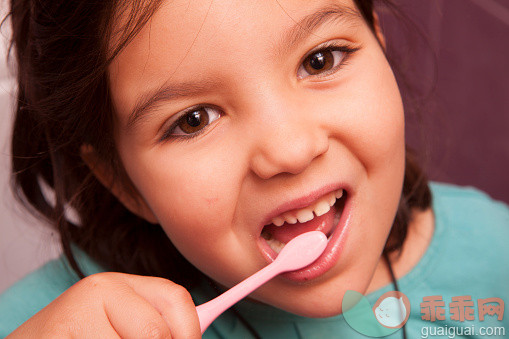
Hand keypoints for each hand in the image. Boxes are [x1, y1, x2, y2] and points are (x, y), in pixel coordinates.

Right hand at [8, 272, 200, 337]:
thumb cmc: (81, 337)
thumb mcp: (121, 325)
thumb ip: (155, 327)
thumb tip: (196, 334)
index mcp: (122, 283)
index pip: (177, 298)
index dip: (190, 331)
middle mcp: (101, 288)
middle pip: (157, 333)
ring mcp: (78, 312)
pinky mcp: (62, 335)